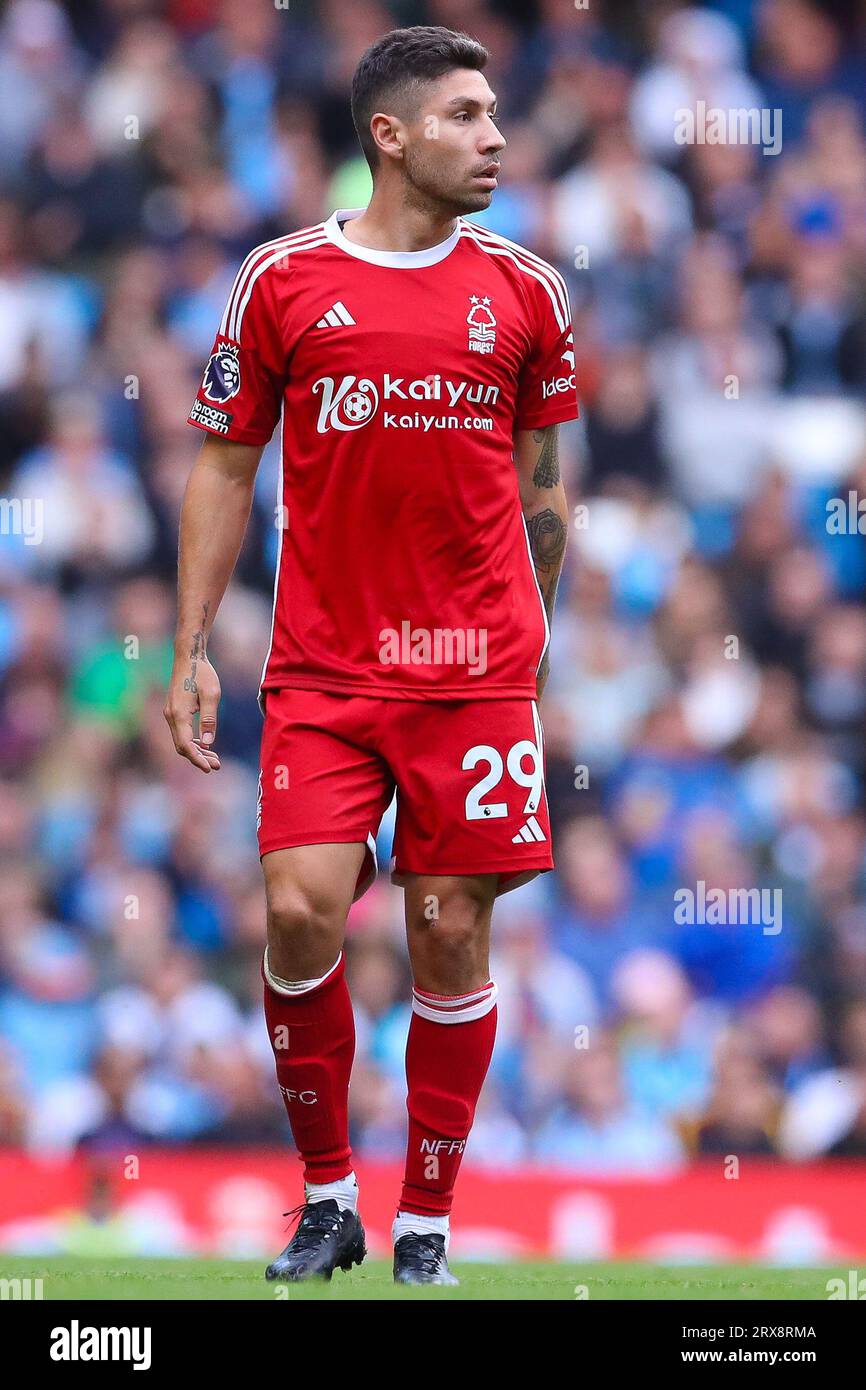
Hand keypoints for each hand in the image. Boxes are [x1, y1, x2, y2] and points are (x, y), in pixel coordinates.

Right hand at [164, 656, 221, 772]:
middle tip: (217, 766)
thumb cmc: (202, 673)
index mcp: (179, 714)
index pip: (186, 745)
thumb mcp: (212, 695)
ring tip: (215, 759)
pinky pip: (181, 732)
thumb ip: (210, 719)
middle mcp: (170, 716)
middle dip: (198, 758)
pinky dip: (192, 741)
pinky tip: (205, 745)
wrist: (188, 657)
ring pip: (181, 740)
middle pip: (182, 746)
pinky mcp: (174, 711)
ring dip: (196, 751)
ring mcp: (170, 714)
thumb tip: (208, 743)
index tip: (210, 768)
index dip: (197, 759)